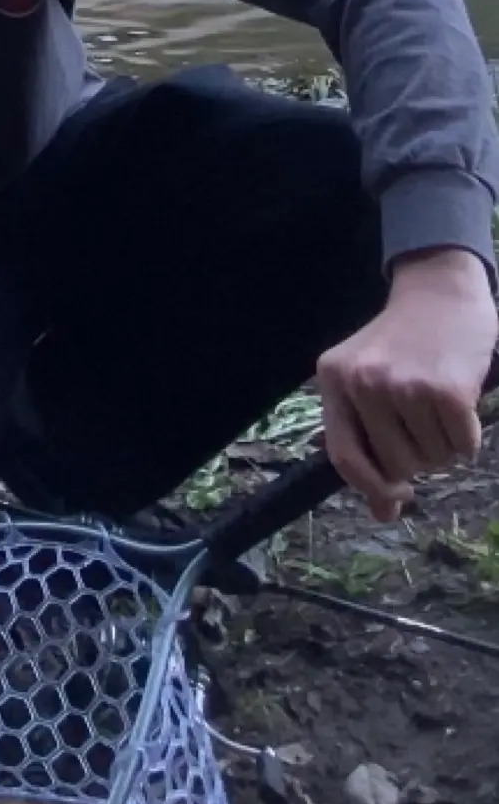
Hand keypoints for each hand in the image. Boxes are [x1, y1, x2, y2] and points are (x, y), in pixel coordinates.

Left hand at [316, 248, 496, 521]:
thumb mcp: (367, 382)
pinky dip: (468, 439)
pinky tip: (462, 411)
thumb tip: (384, 514)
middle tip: (427, 432)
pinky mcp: (447, 388)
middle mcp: (362, 383)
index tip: (393, 496)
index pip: (343, 456)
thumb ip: (367, 442)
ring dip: (445, 448)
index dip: (369, 486)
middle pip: (394, 463)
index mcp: (334, 382)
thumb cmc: (403, 343)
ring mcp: (403, 385)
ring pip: (431, 458)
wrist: (441, 289)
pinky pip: (462, 444)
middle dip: (417, 461)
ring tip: (442, 413)